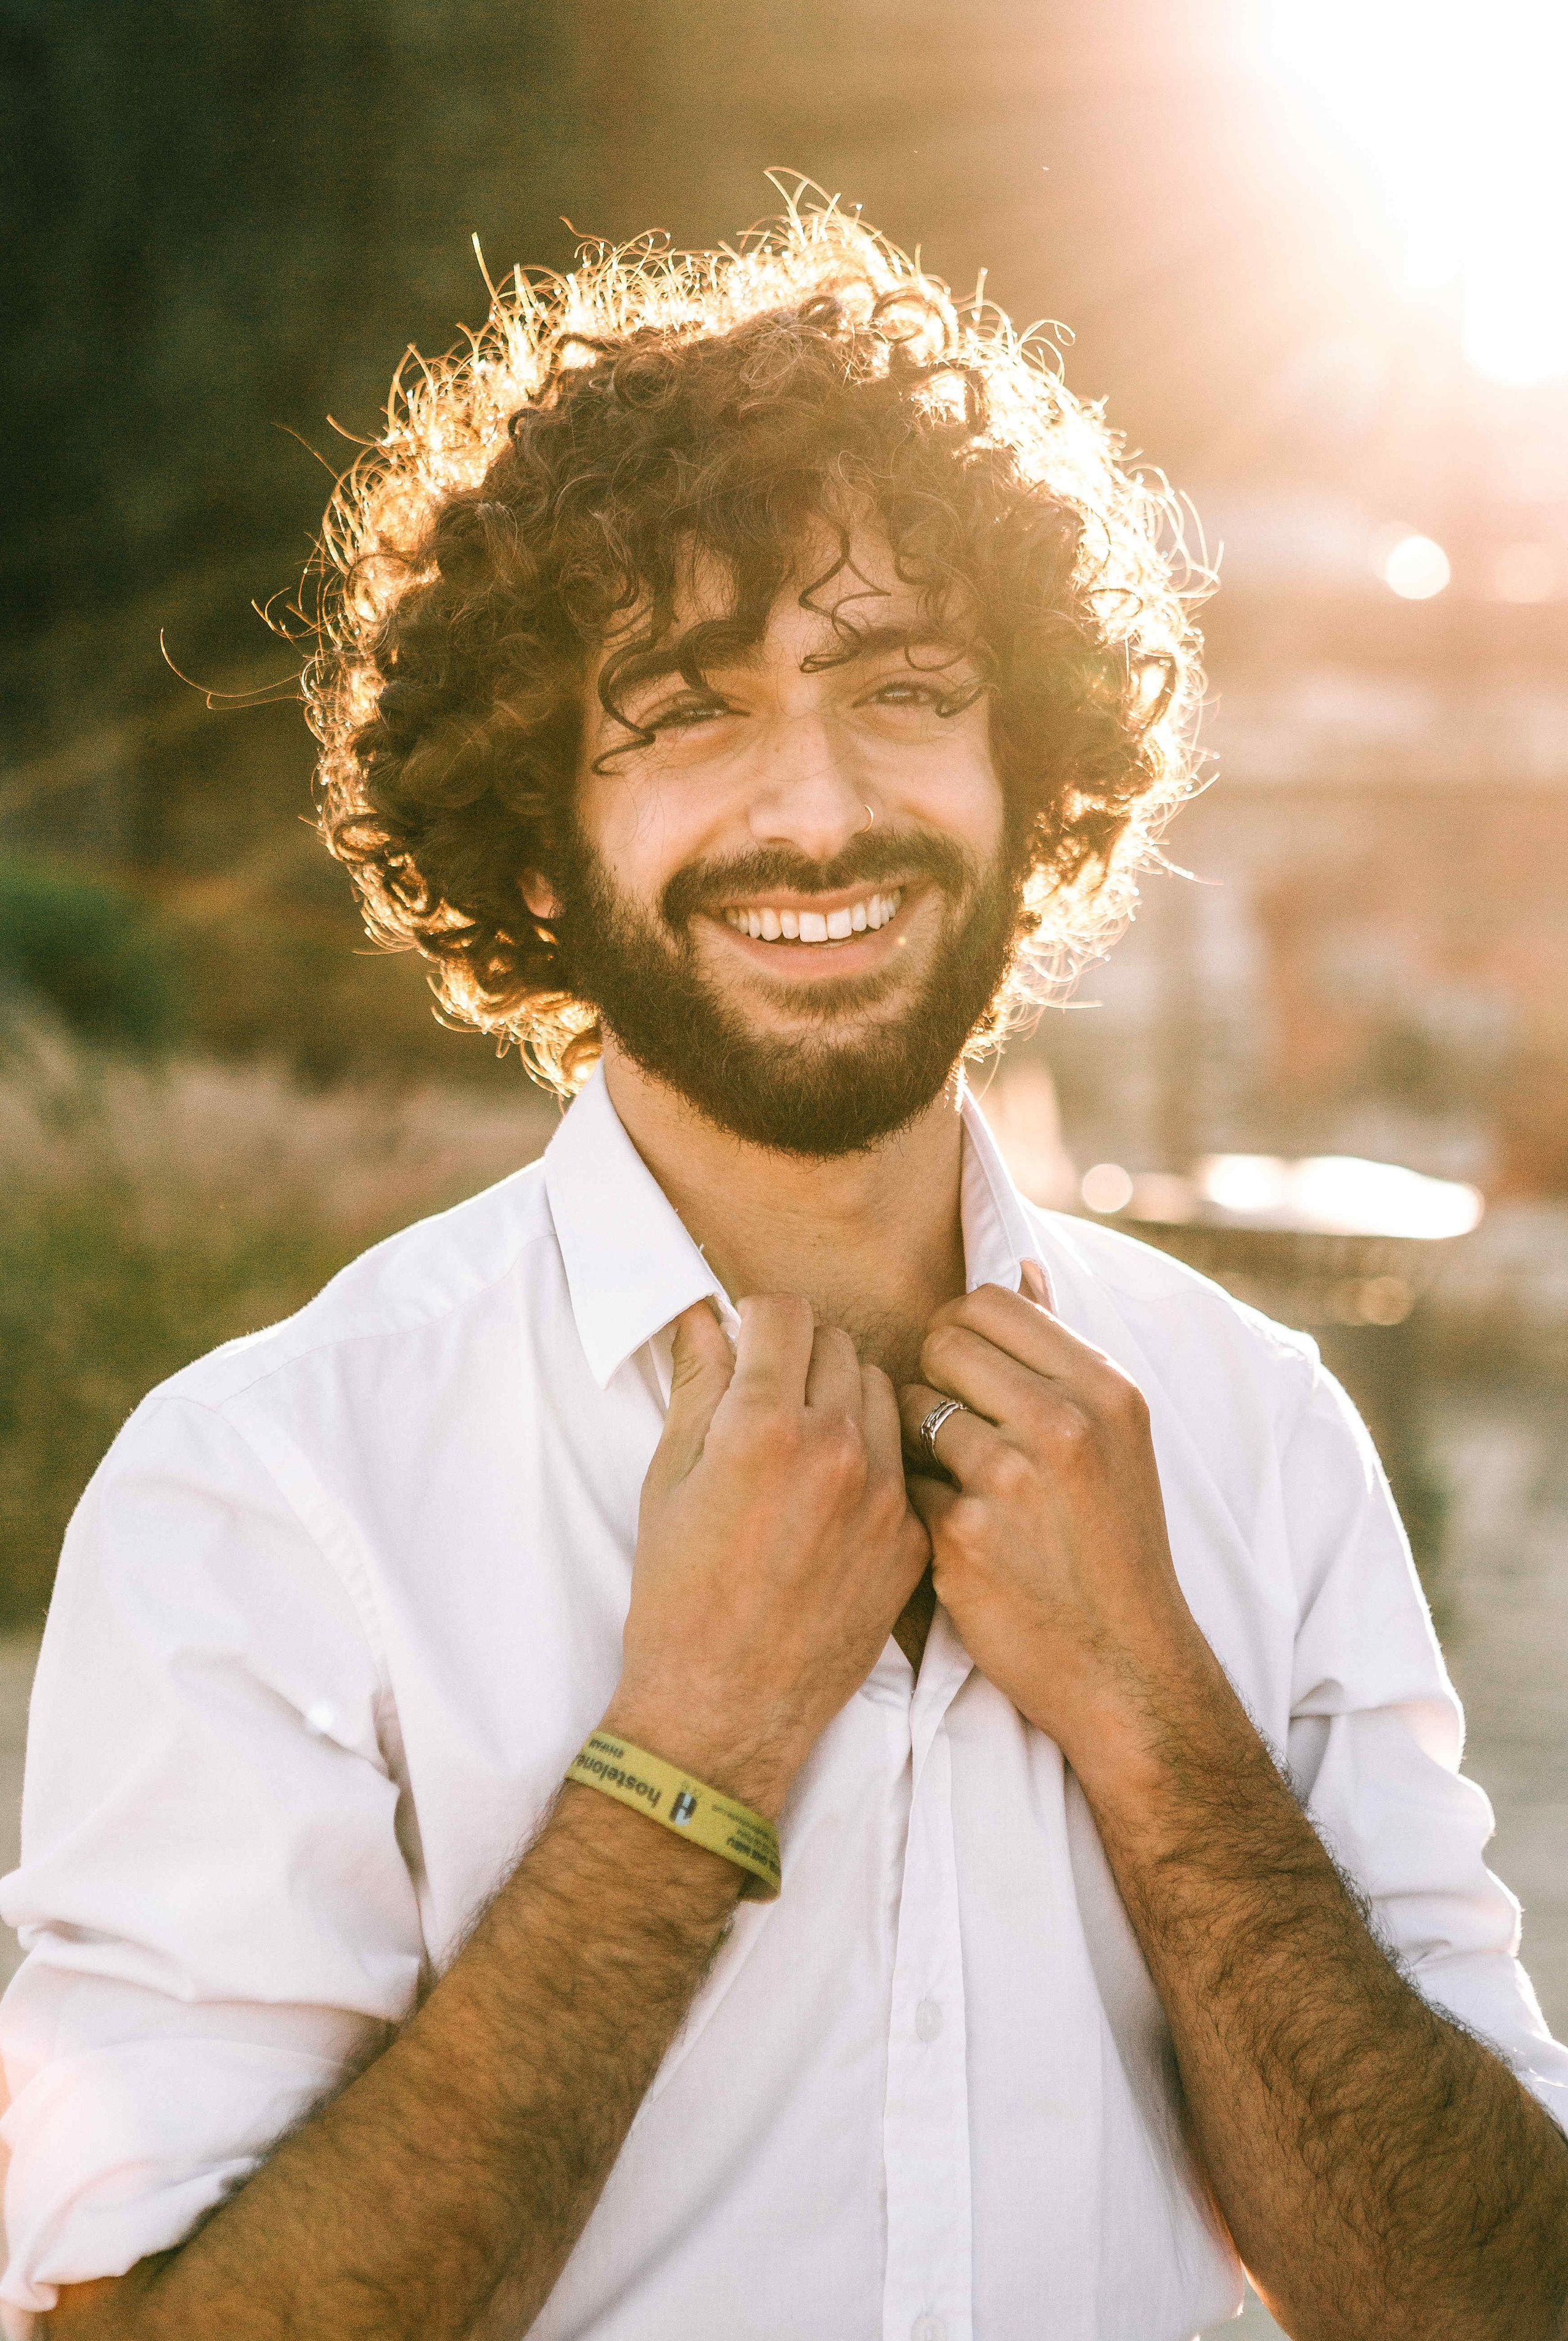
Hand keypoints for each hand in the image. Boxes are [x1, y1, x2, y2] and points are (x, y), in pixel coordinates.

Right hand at [608, 1297, 929, 1816]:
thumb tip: (704, 1316)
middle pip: (840, 1343)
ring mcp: (885, 1496)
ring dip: (846, 1398)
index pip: (787, 1313)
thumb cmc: (679, 1596)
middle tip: (773, 1393)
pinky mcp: (912, 1539)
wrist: (726, 1707)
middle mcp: (837, 1449)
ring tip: (809, 1442)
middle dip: (802, 1354)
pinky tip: (837, 1498)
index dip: (758, 1320)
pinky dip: (876, 1461)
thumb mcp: (668, 1480)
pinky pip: (905, 1463)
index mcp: (765, 1425)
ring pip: (884, 1395)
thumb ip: (698, 1386)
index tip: (748, 1342)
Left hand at [898, 1284, 1222, 1786]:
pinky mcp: (962, 1536)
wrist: (1126, 1667)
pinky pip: (901, 1480)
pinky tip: (956, 1536)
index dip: (960, 1331)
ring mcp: (1010, 1480)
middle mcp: (1062, 1423)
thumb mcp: (1115, 1439)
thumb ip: (1061, 1351)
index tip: (965, 1371)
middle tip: (952, 1425)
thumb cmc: (1114, 1546)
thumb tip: (1020, 1266)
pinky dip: (916, 1504)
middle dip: (934, 1376)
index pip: (989, 1301)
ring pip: (911, 1407)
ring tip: (960, 1483)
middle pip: (941, 1341)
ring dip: (918, 1441)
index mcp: (1104, 1389)